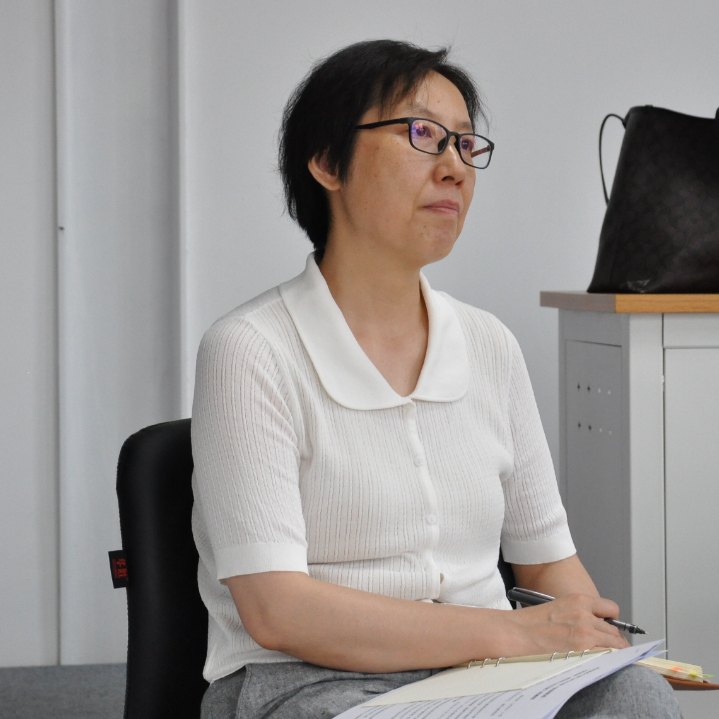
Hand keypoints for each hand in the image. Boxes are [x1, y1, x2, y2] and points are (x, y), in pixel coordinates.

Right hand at [507, 593, 630, 653]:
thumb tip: (596, 627)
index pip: (611, 609)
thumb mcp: (560, 608)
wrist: (516, 632)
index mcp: (579, 600)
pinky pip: (607, 655)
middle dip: (612, 640)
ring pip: (615, 644)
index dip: (611, 621)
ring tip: (602, 657)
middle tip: (605, 648)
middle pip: (615, 630)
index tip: (608, 629)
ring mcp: (586, 632)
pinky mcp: (583, 649)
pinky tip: (597, 662)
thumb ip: (579, 614)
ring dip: (611, 651)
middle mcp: (585, 614)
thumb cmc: (532, 623)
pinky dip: (606, 660)